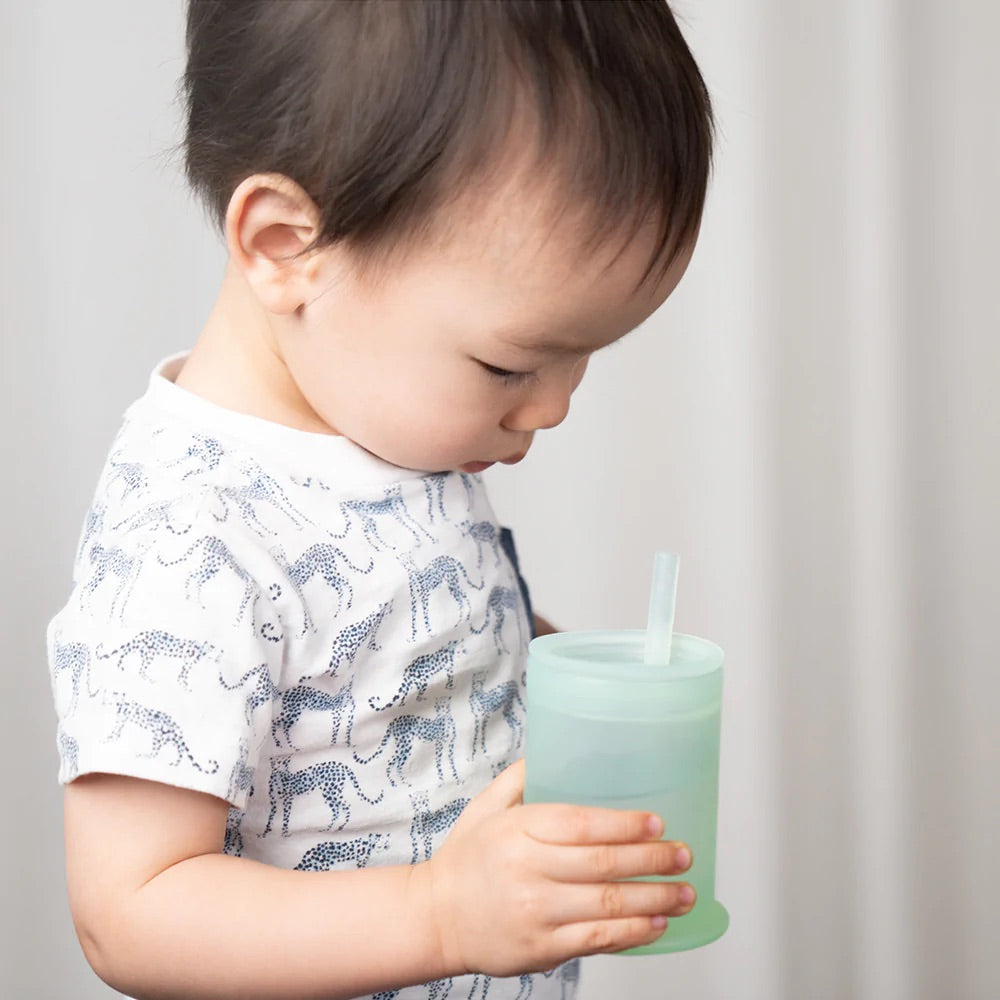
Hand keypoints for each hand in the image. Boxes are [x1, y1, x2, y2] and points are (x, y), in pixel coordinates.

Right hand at [420, 759, 694, 977]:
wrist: (435, 917)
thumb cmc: (465, 859)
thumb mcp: (486, 807)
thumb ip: (520, 778)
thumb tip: (554, 748)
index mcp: (518, 830)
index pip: (581, 824)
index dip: (625, 824)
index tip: (657, 823)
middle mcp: (529, 870)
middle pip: (603, 864)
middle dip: (653, 860)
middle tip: (683, 855)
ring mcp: (537, 912)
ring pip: (608, 905)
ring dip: (655, 898)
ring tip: (685, 892)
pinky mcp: (543, 948)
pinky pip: (598, 940)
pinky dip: (633, 933)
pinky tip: (657, 923)